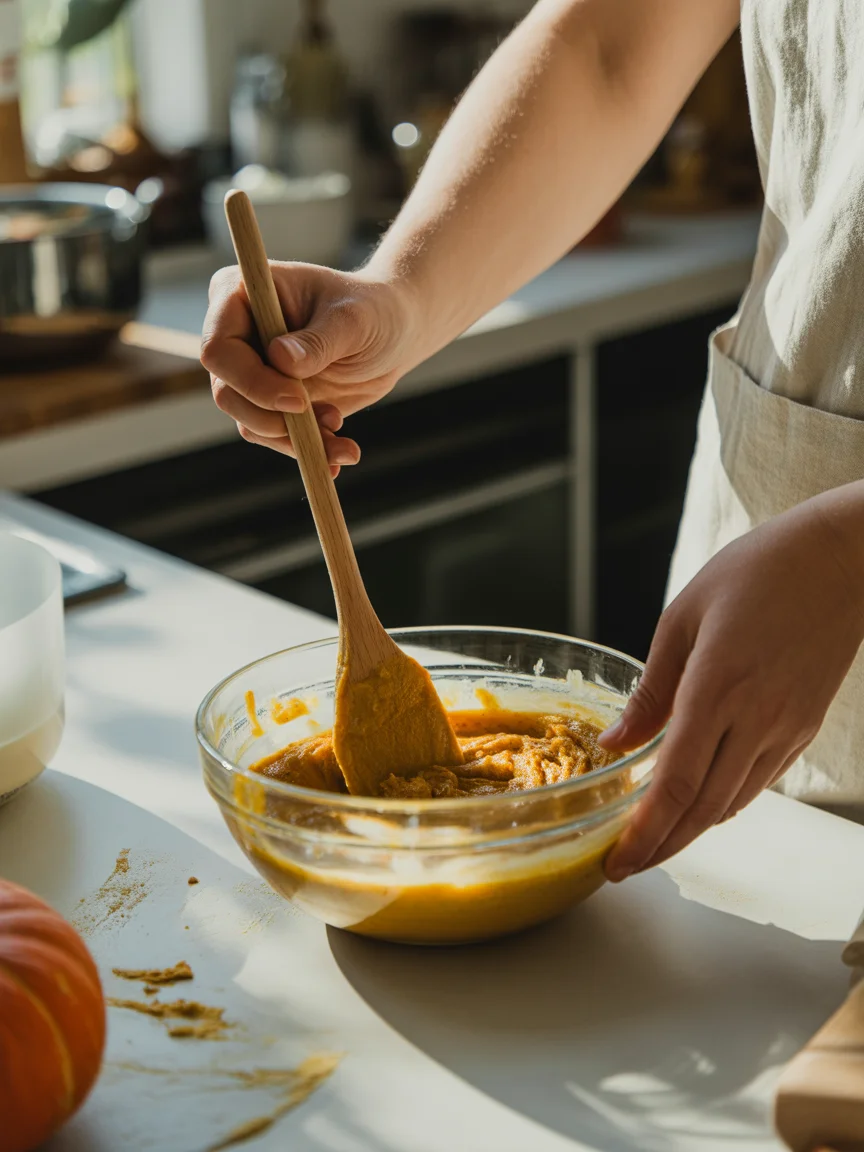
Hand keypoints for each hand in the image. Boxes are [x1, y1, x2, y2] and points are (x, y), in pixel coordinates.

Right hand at [200, 264, 418, 474]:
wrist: (393, 334)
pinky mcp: (272, 401)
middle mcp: (237, 334)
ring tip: (341, 432)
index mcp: (242, 295)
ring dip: (296, 439)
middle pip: (226, 393)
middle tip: (326, 422)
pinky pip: (274, 437)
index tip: (299, 401)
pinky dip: (308, 449)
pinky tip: (340, 450)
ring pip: (249, 422)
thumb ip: (318, 340)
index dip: (252, 381)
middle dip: (273, 419)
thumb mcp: (354, 320)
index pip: (219, 348)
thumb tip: (280, 359)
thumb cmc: (373, 310)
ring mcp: (252, 371)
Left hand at [600, 490, 863, 880]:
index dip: (645, 832)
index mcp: (718, 687)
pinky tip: (698, 807)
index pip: (677, 782)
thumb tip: (617, 744)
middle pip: (703, 809)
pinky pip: (757, 782)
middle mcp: (756, 718)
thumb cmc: (758, 571)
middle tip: (623, 869)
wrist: (844, 559)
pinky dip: (722, 804)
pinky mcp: (803, 728)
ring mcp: (786, 728)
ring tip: (652, 846)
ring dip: (690, 832)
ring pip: (732, 803)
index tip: (616, 861)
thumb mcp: (683, 617)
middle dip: (660, 848)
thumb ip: (651, 690)